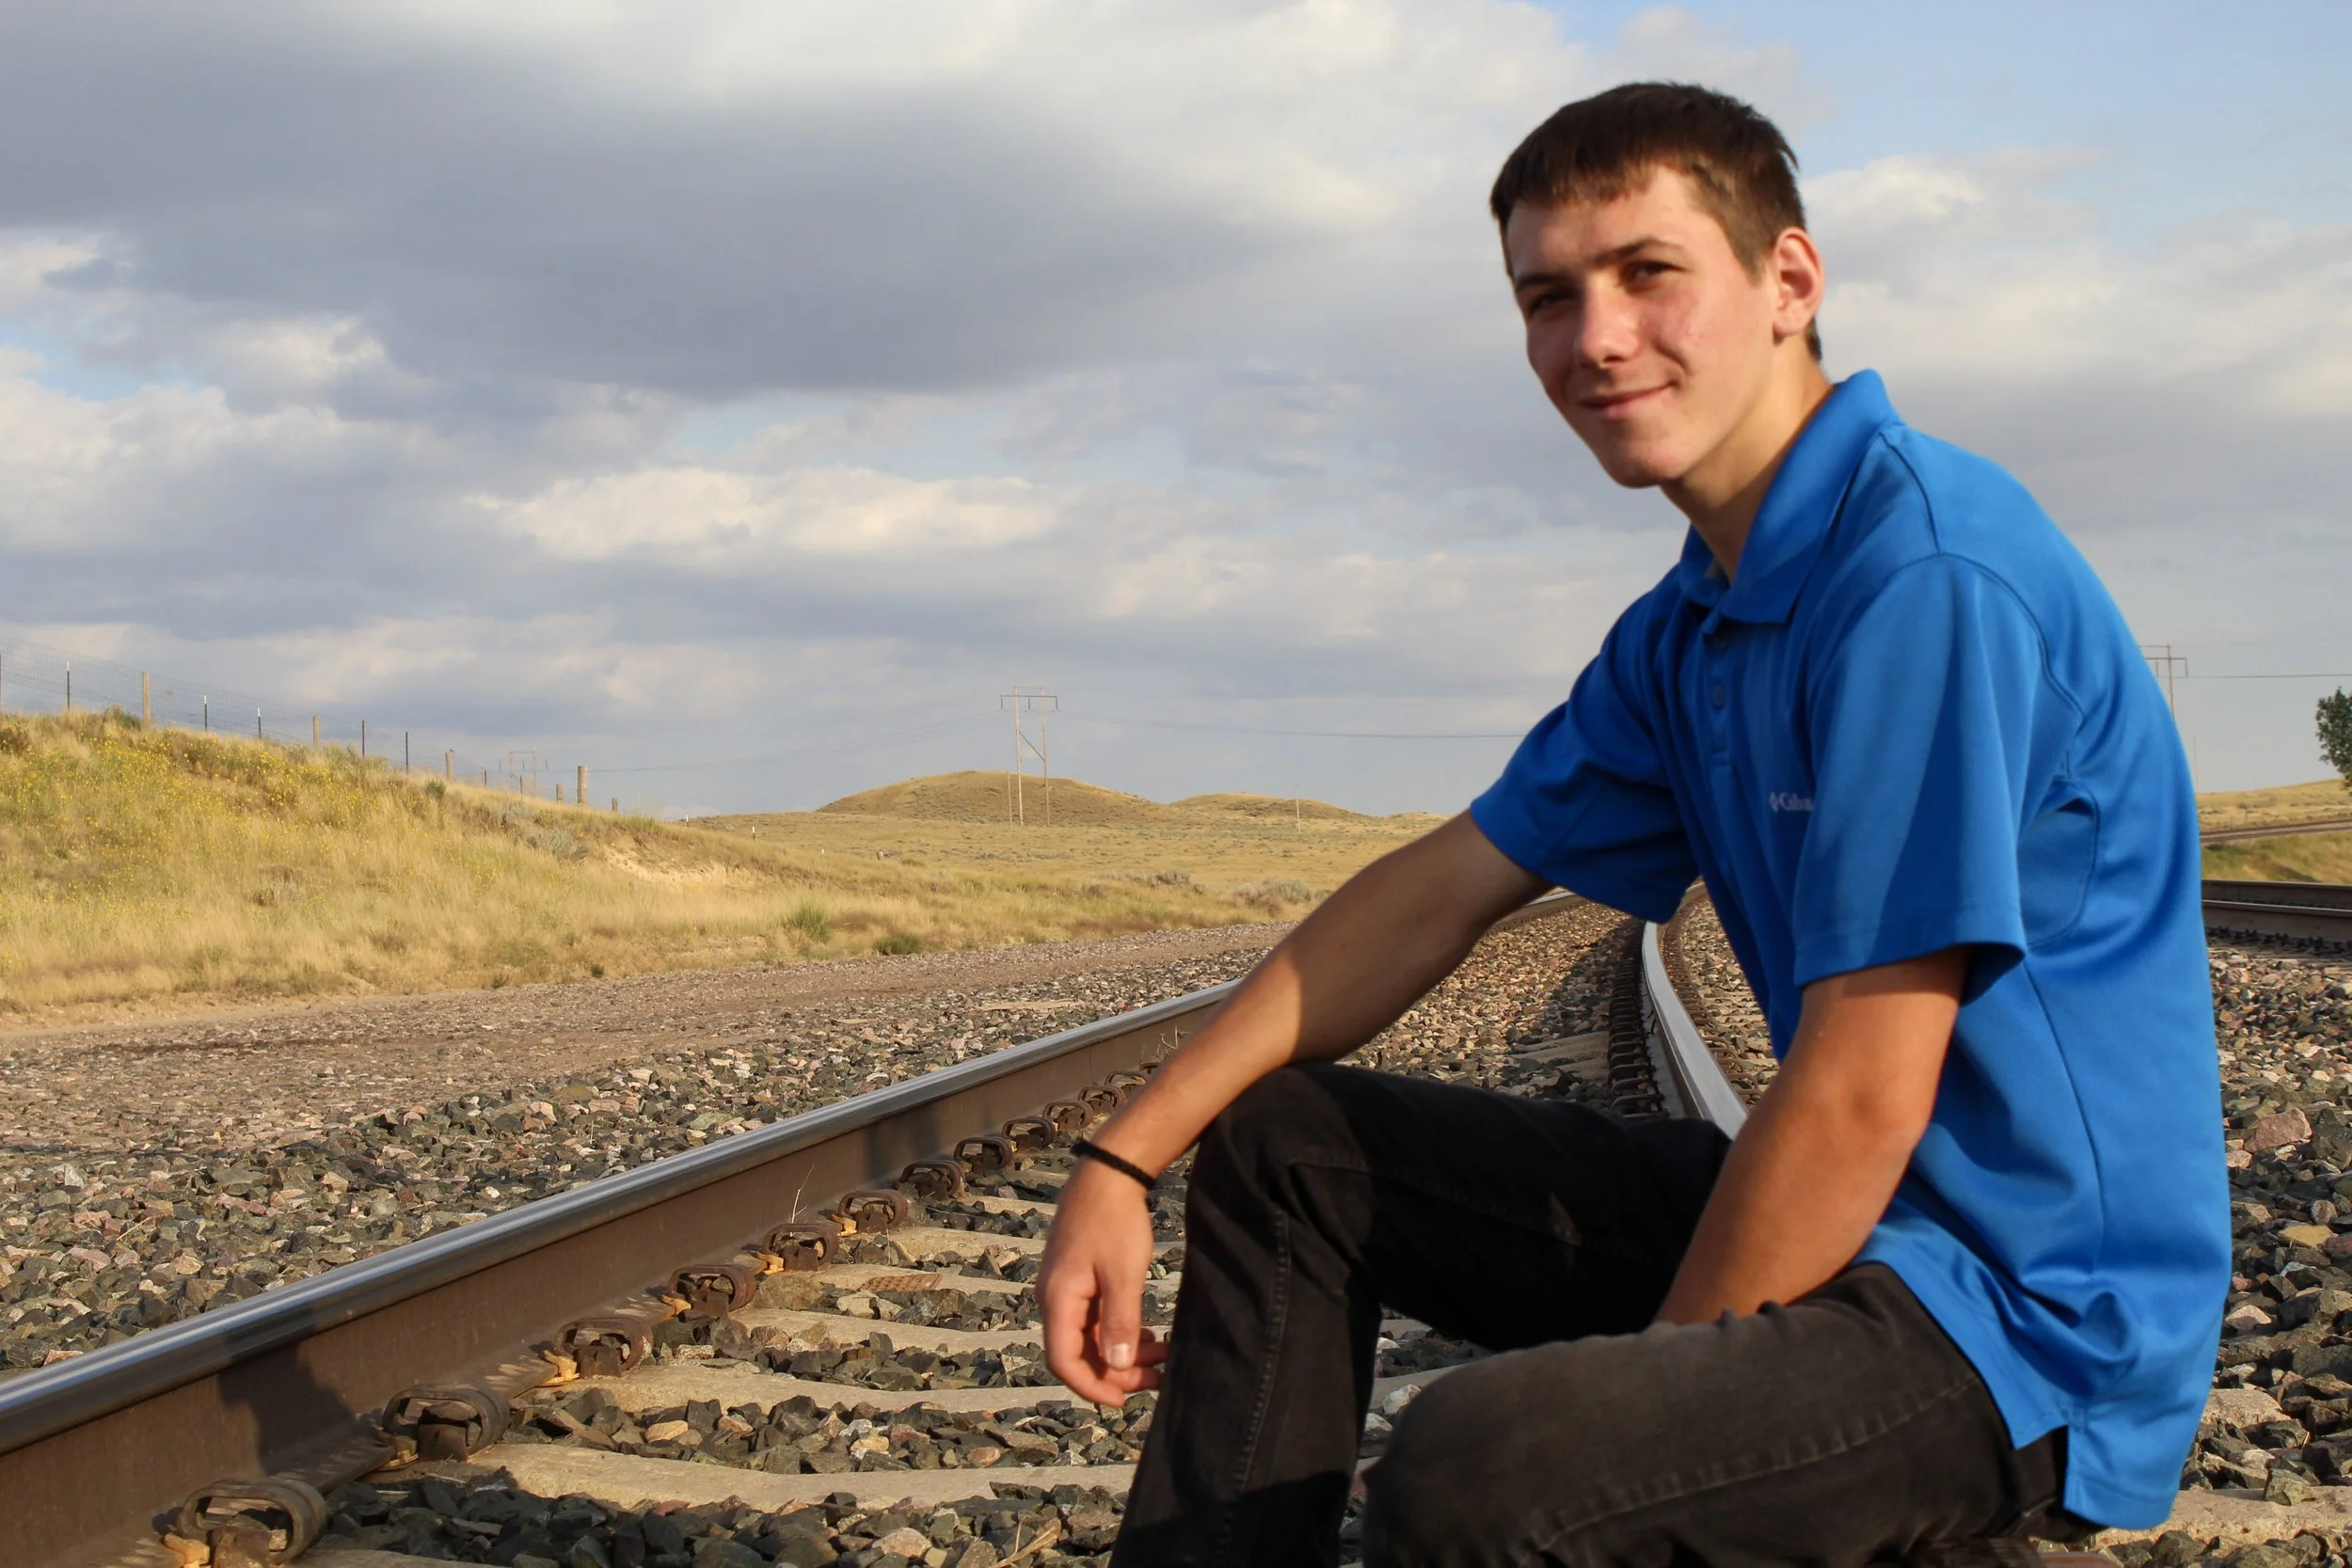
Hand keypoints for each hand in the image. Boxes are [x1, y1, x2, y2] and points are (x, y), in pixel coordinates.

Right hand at [1039, 1158, 1168, 1405]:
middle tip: (1156, 1378)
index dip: (1092, 1386)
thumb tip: (1117, 1368)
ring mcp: (1066, 1288)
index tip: (1124, 1399)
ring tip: (1163, 1356)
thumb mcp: (1123, 1274)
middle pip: (1078, 1353)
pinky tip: (1148, 1335)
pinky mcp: (1079, 1279)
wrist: (1108, 1174)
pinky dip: (1120, 1331)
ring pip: (1090, 1337)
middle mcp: (1055, 1298)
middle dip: (1116, 1372)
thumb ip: (1120, 1322)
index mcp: (1058, 1300)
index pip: (1064, 1361)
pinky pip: (1095, 1318)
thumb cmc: (1115, 1221)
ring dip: (1123, 1352)